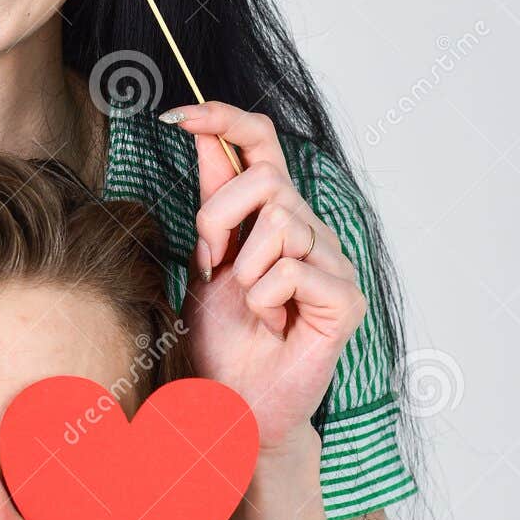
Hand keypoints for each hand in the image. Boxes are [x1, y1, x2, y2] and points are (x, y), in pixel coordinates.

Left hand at [162, 103, 364, 454]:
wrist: (236, 403)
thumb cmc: (222, 338)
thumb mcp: (205, 258)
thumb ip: (212, 198)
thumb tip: (200, 130)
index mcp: (275, 214)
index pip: (262, 143)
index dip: (223, 119)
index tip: (174, 116)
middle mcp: (309, 230)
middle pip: (268, 180)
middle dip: (219, 219)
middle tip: (211, 263)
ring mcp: (333, 263)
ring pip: (282, 222)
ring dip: (244, 269)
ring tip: (249, 304)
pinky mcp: (345, 299)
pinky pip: (294, 269)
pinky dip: (265, 298)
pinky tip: (271, 323)